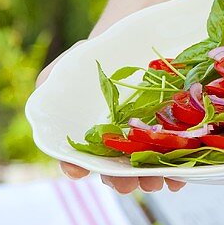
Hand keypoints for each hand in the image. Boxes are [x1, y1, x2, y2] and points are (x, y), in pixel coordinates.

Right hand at [36, 49, 185, 195]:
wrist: (138, 40)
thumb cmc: (98, 57)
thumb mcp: (69, 64)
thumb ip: (50, 81)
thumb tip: (42, 92)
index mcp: (90, 136)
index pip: (80, 160)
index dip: (76, 167)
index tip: (77, 172)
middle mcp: (118, 144)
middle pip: (117, 171)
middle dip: (122, 181)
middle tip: (127, 184)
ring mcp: (147, 141)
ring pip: (148, 168)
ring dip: (151, 179)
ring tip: (156, 181)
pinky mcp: (176, 136)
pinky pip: (180, 158)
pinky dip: (180, 170)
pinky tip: (180, 175)